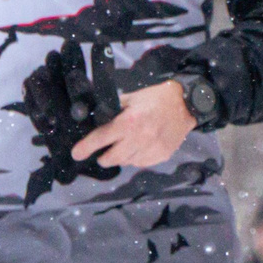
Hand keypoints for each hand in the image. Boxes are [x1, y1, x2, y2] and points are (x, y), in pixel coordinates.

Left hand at [73, 79, 193, 169]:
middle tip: (102, 153)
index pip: (100, 138)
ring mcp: (151, 149)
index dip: (85, 148)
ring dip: (121, 157)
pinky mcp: (161, 156)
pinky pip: (140, 164)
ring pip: (126, 163)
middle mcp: (139, 138)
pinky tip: (140, 148)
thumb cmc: (156, 99)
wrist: (185, 105)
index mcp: (128, 122)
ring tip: (125, 146)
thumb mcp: (131, 98)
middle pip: (111, 158)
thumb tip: (96, 119)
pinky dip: (136, 159)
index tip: (76, 154)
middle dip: (103, 157)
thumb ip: (113, 110)